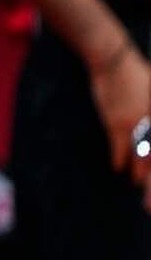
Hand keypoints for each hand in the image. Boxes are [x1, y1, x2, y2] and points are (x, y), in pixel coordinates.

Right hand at [87, 42, 150, 193]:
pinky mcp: (117, 123)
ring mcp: (136, 125)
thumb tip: (147, 123)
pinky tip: (119, 169)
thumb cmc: (136, 71)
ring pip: (141, 158)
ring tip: (139, 186)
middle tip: (150, 200)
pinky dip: (119, 161)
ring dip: (139, 174)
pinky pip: (120, 149)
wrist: (113, 60)